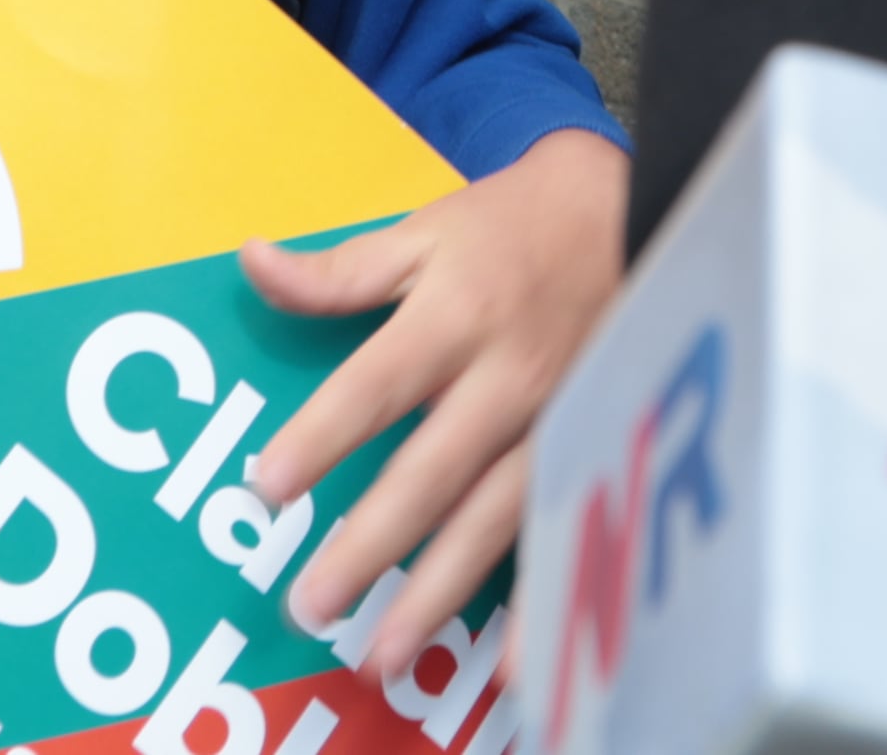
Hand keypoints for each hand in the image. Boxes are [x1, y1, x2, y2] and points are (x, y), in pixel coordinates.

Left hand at [239, 129, 629, 675]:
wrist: (633, 218)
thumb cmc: (512, 231)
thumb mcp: (425, 232)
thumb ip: (340, 270)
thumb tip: (253, 263)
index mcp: (456, 317)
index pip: (377, 383)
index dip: (325, 434)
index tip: (270, 486)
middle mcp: (508, 379)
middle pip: (432, 472)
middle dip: (372, 544)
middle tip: (311, 604)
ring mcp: (557, 425)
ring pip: (494, 521)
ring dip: (440, 594)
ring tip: (385, 654)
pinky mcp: (593, 454)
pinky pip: (564, 537)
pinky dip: (545, 605)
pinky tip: (519, 670)